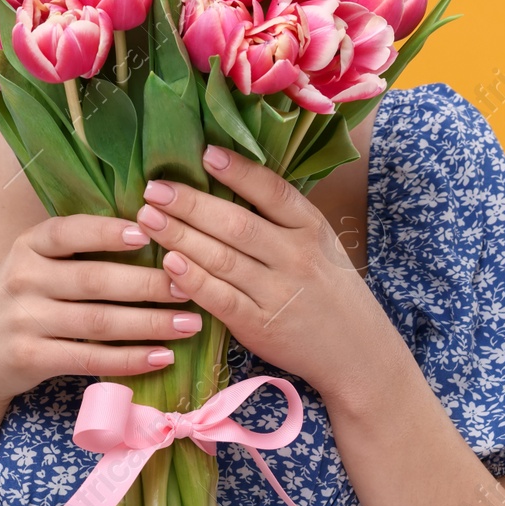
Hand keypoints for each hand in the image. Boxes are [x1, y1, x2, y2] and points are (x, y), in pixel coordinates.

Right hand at [0, 213, 202, 407]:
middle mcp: (23, 278)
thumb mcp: (34, 264)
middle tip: (191, 286)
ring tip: (190, 323)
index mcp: (28, 246)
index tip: (149, 232)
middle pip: (95, 280)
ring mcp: (25, 320)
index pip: (69, 232)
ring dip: (150, 323)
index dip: (108, 232)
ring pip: (99, 322)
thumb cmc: (21, 301)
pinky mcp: (31, 358)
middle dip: (149, 284)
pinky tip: (162, 356)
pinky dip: (129, 359)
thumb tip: (150, 230)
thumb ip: (76, 251)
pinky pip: (90, 359)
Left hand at [134, 143, 394, 399]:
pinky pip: (220, 299)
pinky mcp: (260, 326)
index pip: (272, 191)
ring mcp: (278, 293)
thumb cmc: (329, 289)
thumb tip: (227, 179)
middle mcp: (296, 257)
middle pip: (236, 224)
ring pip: (221, 258)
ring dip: (179, 236)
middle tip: (154, 188)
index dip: (238, 171)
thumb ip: (281, 217)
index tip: (205, 153)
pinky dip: (192, 280)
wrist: (357, 352)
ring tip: (147, 218)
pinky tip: (169, 263)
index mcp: (311, 227)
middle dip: (190, 204)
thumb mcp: (320, 243)